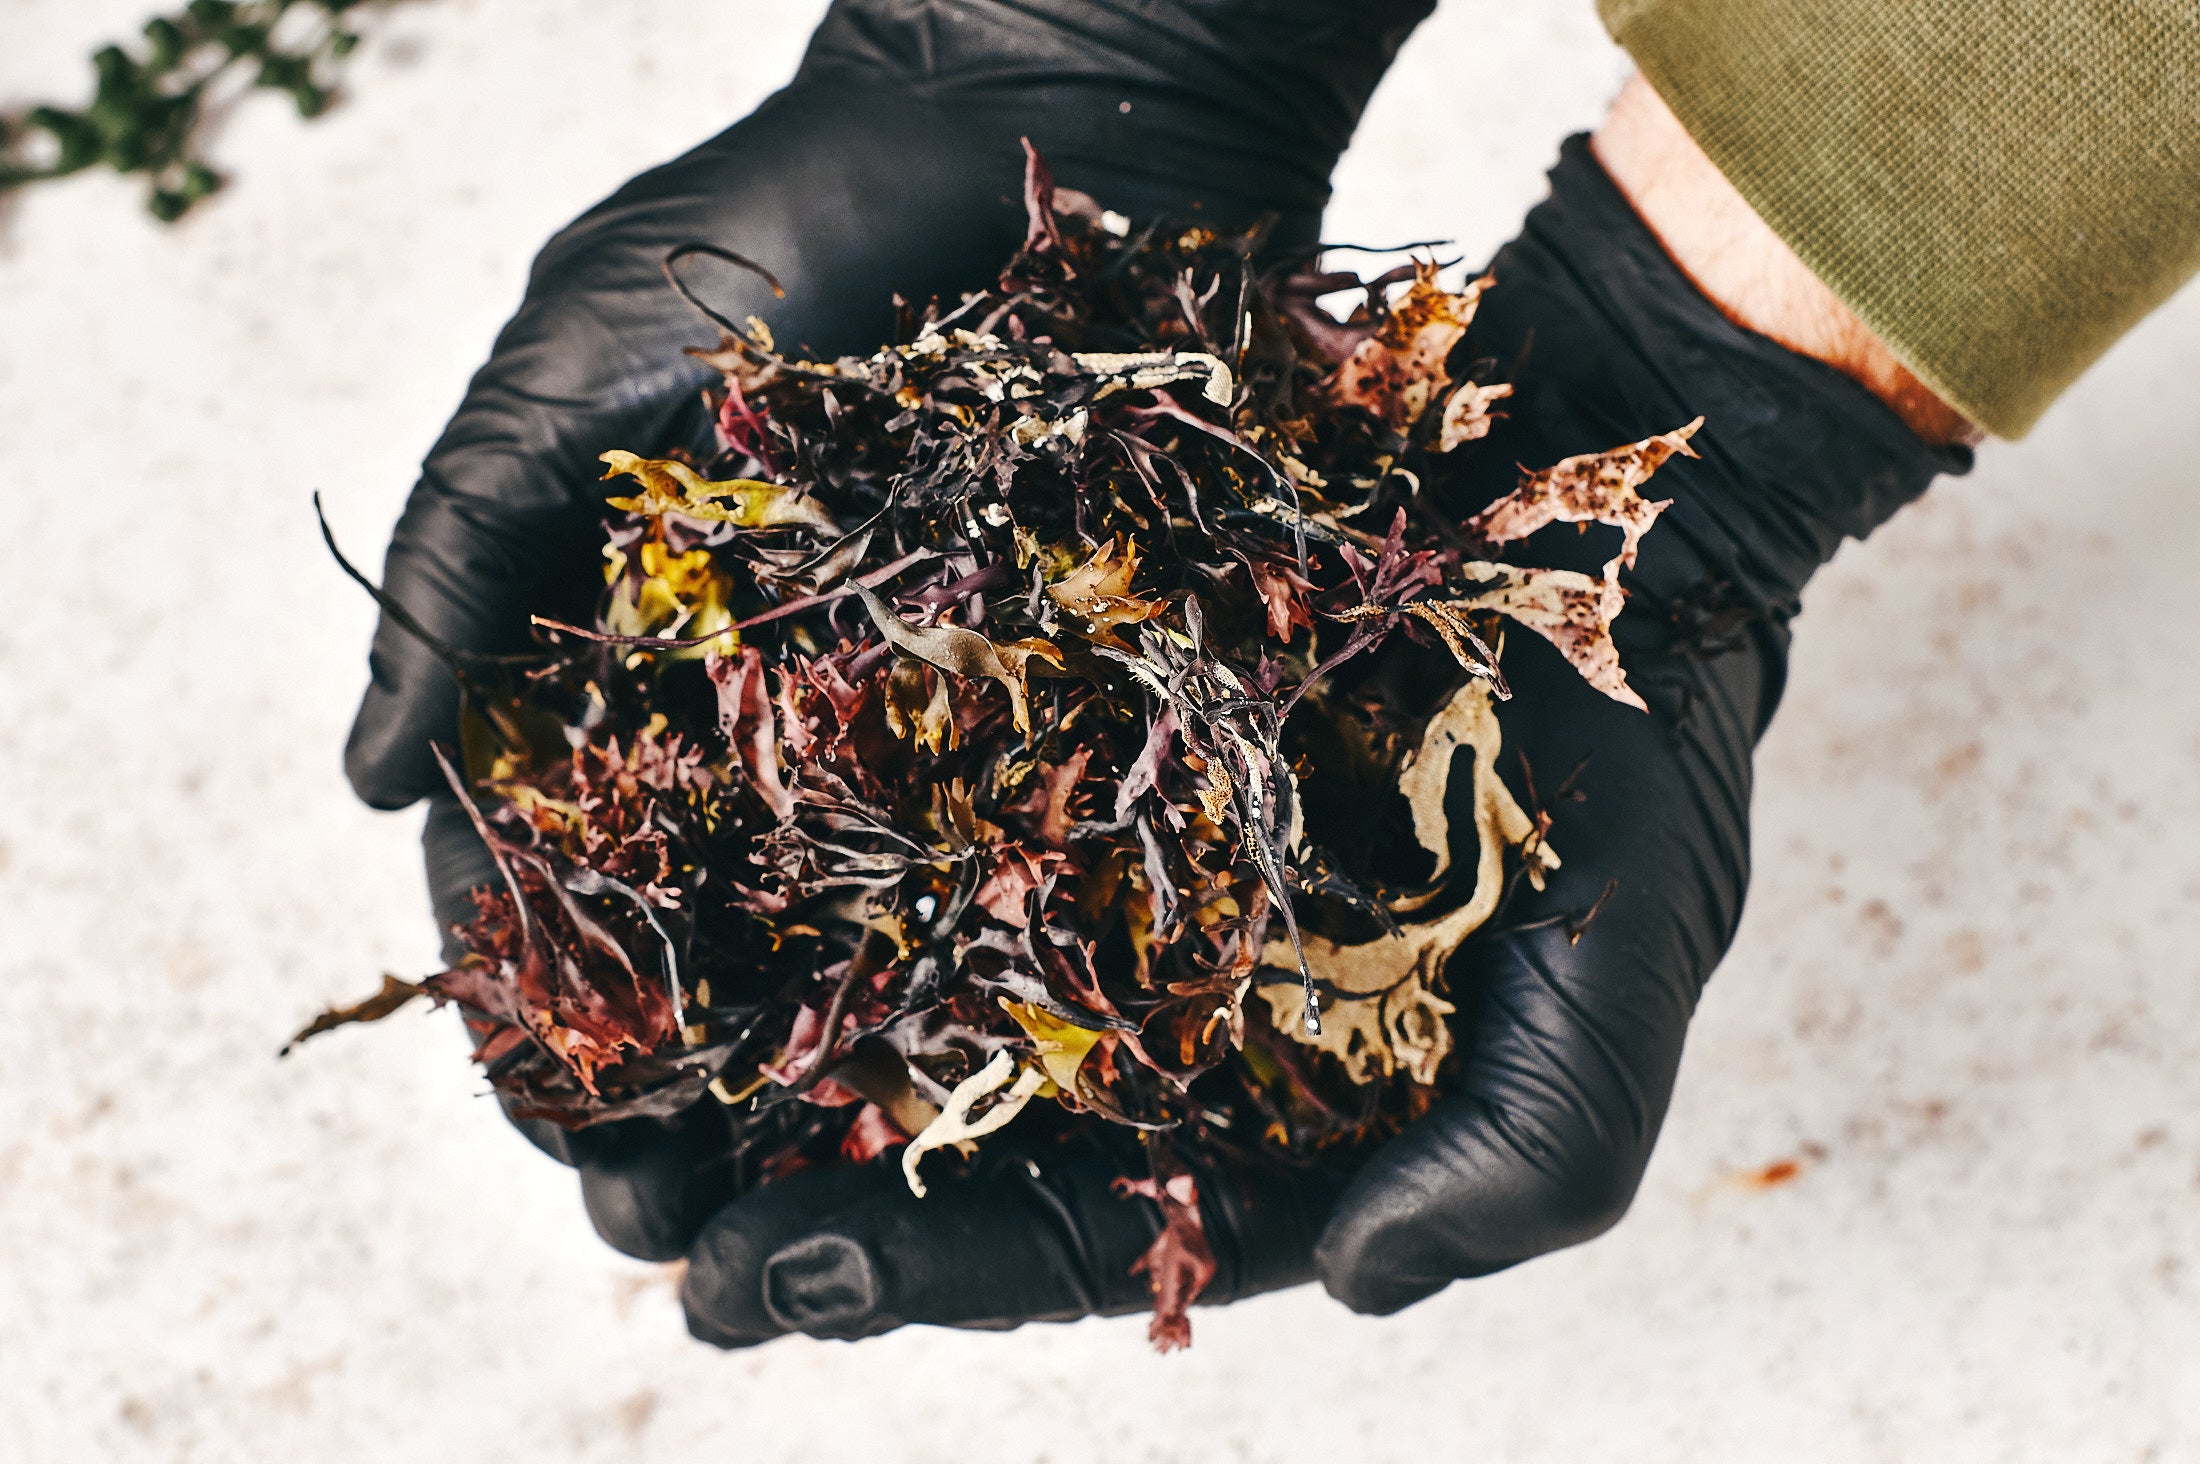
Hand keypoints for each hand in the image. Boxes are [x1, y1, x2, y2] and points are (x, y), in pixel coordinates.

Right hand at [343, 0, 1432, 1256]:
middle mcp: (757, 706)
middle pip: (699, 934)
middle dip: (673, 1086)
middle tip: (680, 1229)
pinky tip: (977, 1076)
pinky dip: (982, 952)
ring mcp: (908, 702)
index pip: (548, 866)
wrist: (1030, 128)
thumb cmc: (775, 224)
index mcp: (616, 654)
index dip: (539, 1009)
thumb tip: (358, 785)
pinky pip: (1010, 840)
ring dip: (816, 1074)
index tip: (566, 1137)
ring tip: (814, 1211)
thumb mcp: (573, 369)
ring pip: (849, 921)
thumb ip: (459, 555)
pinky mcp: (1051, 678)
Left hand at [671, 130, 1970, 1342]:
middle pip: (951, 1123)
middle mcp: (1159, 990)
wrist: (1602, 486)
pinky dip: (782, 844)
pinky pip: (896, 793)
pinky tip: (659, 874)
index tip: (769, 1289)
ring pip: (892, 974)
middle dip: (798, 1196)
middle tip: (646, 1240)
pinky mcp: (1051, 710)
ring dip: (748, 1051)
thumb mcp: (1625, 950)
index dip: (928, 1274)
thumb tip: (1366, 1286)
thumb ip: (1534, 1147)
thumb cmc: (1631, 726)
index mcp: (1275, 1093)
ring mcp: (1094, 849)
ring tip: (599, 1112)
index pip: (1088, 1221)